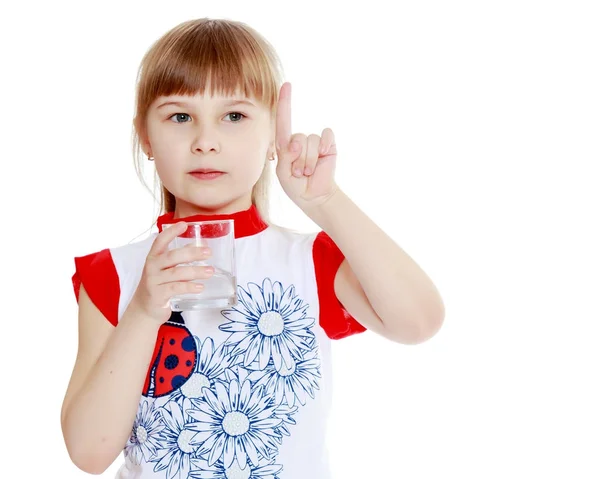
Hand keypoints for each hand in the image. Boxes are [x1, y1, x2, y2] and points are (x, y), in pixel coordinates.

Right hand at [128, 222, 214, 323]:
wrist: (144, 309)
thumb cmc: (159, 285)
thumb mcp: (166, 269)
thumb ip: (181, 257)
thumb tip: (201, 245)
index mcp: (154, 257)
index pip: (160, 240)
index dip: (171, 232)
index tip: (184, 224)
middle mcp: (152, 267)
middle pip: (172, 256)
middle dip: (192, 253)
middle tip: (209, 253)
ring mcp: (153, 281)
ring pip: (176, 273)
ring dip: (195, 271)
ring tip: (210, 272)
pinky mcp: (157, 295)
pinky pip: (175, 289)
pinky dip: (189, 287)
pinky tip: (200, 287)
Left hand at [275, 82, 338, 210]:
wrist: (314, 196)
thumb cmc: (295, 185)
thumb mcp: (283, 172)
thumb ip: (286, 156)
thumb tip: (297, 143)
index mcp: (285, 144)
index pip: (283, 120)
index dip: (284, 102)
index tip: (286, 85)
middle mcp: (300, 140)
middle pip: (297, 138)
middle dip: (298, 160)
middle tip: (300, 174)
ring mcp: (315, 142)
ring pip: (310, 141)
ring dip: (309, 161)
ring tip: (308, 172)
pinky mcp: (329, 145)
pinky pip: (326, 136)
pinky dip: (325, 146)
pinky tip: (324, 155)